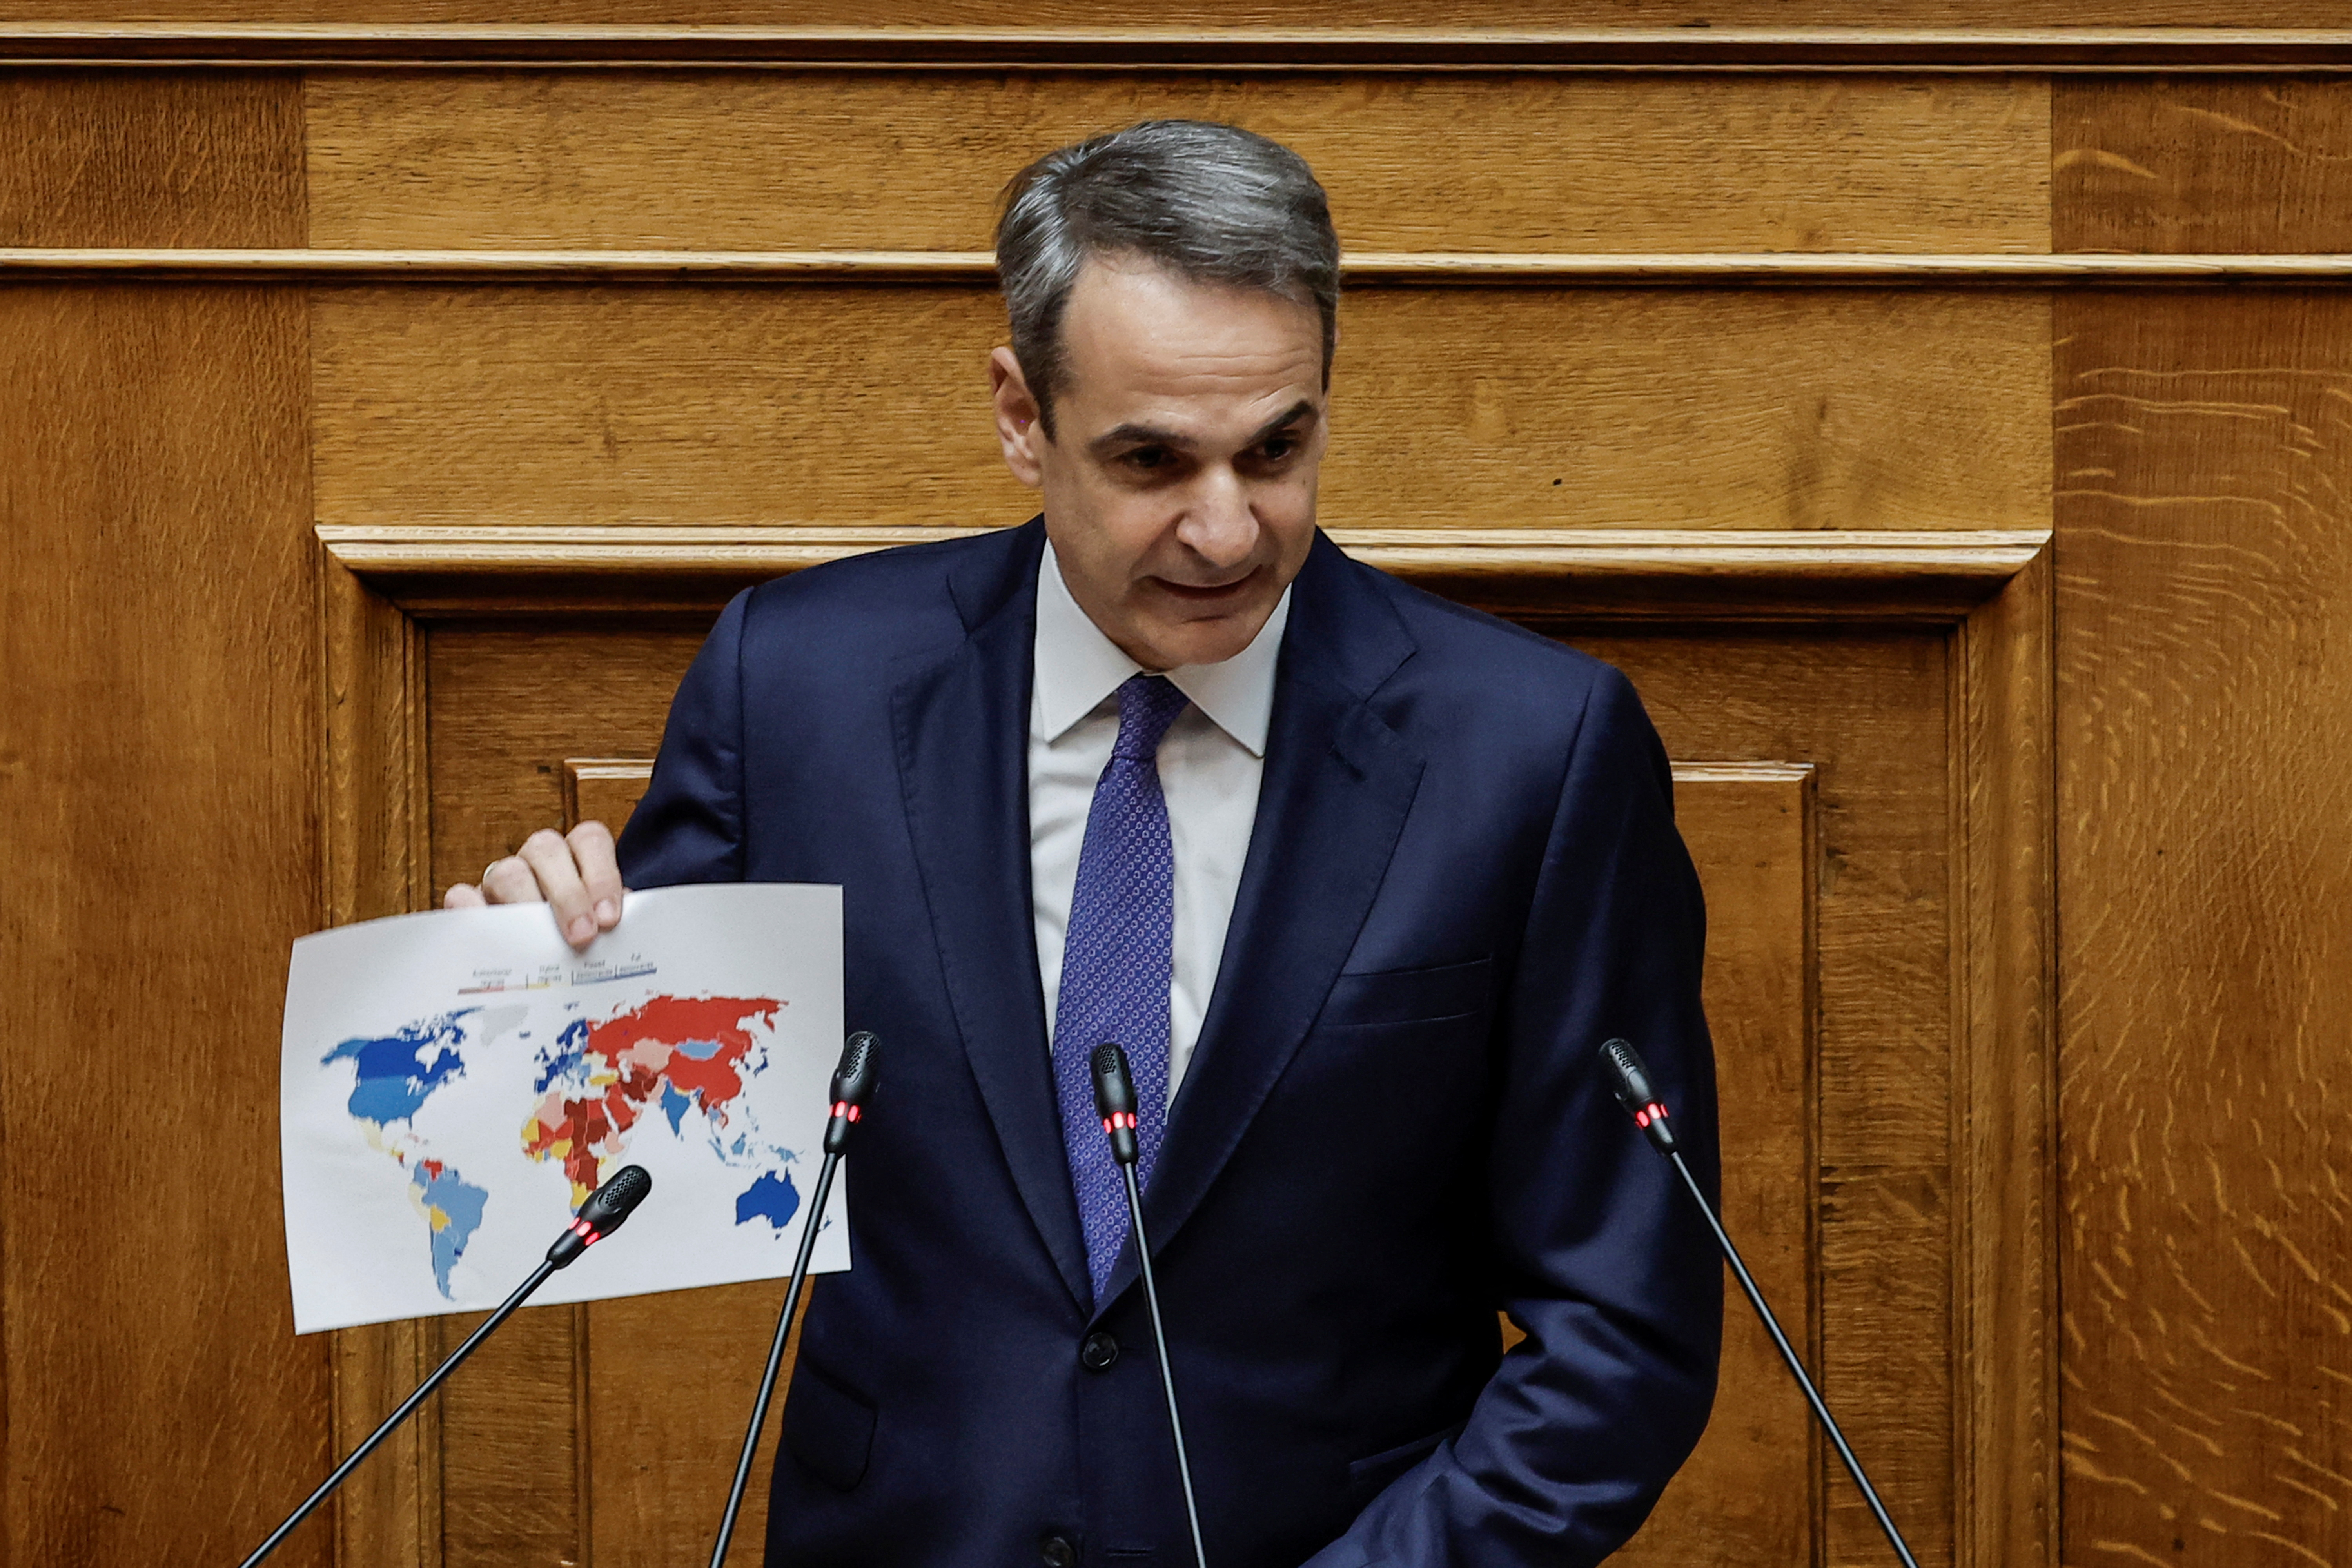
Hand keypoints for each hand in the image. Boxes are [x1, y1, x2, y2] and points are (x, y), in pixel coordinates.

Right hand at [443, 821, 625, 950]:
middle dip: (568, 893)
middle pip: (546, 849)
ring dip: (528, 904)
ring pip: (507, 872)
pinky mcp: (468, 906)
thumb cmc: (573, 948)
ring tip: (542, 945)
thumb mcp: (598, 934)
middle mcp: (535, 863)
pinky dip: (475, 913)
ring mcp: (498, 881)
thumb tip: (619, 934)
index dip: (601, 874)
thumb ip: (609, 926)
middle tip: (583, 936)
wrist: (524, 975)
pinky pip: (463, 897)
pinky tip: (495, 940)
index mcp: (573, 859)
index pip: (589, 840)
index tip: (609, 919)